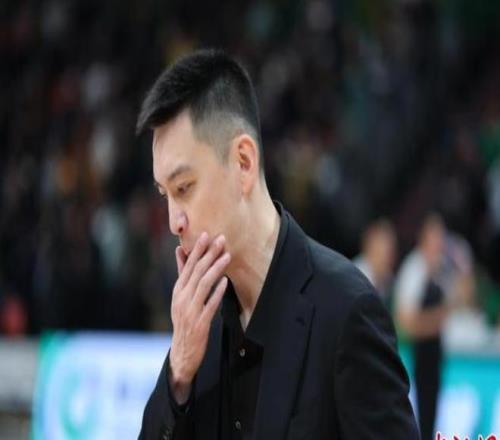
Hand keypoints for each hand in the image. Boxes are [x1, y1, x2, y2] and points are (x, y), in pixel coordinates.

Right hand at [168, 232, 229, 403]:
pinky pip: (210, 305)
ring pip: (203, 285)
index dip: (197, 250)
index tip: (206, 234)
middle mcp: (182, 298)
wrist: (182, 351)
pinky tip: (225, 281)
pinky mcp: (200, 323)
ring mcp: (190, 311)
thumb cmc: (184, 320)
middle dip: (209, 254)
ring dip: (216, 269)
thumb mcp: (180, 296)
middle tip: (221, 239)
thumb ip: (182, 274)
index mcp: (178, 290)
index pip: (187, 266)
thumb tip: (180, 250)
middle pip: (196, 272)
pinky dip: (217, 292)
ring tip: (227, 256)